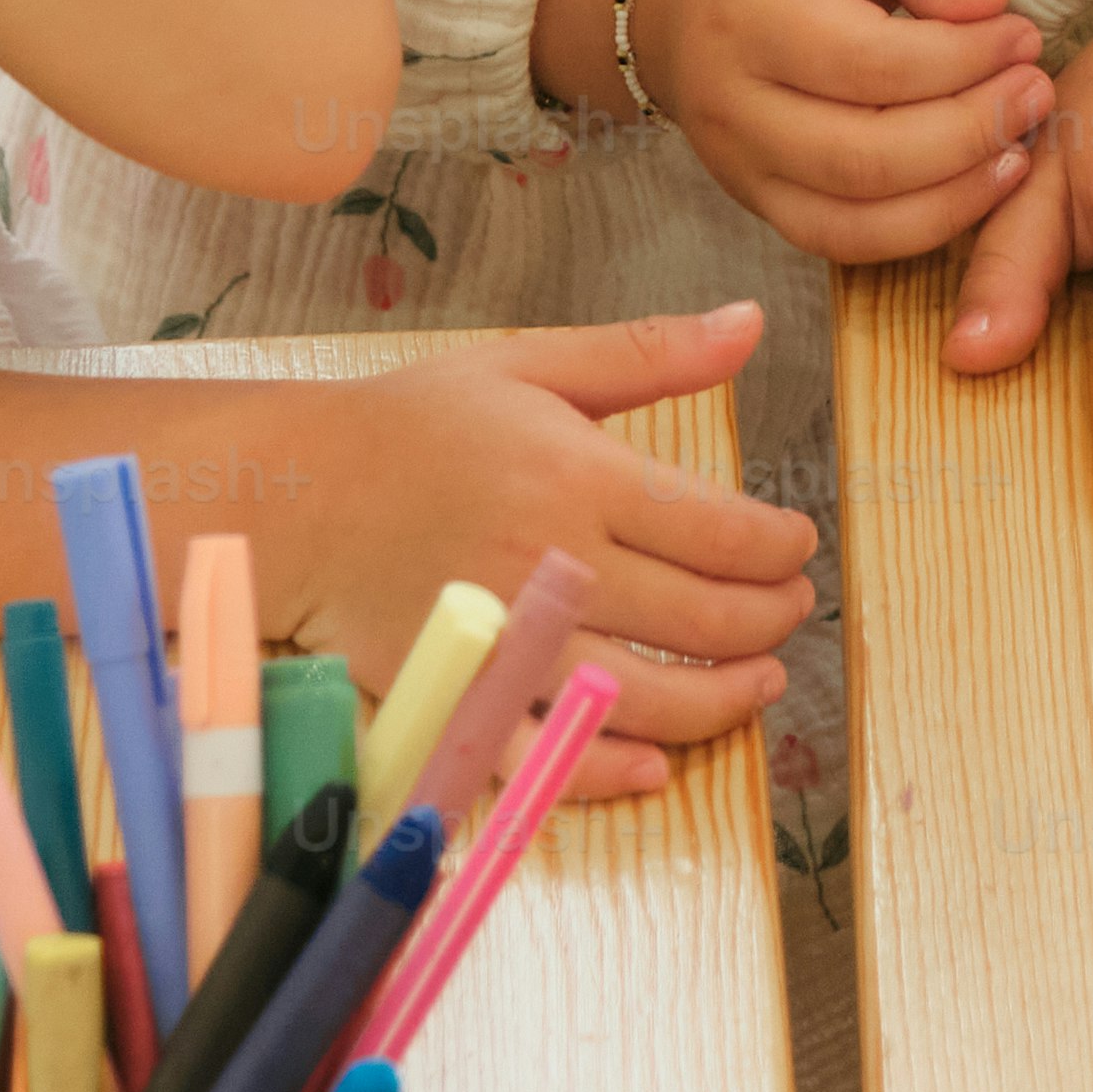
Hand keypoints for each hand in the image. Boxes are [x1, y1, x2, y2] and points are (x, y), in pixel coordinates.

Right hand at [244, 304, 822, 806]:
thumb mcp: (529, 364)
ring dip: (722, 701)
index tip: (797, 547)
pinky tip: (656, 763)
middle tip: (791, 612)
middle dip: (769, 621)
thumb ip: (646, 353)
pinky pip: (549, 757)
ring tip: (757, 684)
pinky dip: (609, 769)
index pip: (721, 530)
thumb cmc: (412, 425)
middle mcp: (552, 563)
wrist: (295, 494)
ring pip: (647, 696)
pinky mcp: (464, 696)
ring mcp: (510, 642)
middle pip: (700, 619)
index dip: (780, 547)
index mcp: (577, 477)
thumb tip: (751, 322)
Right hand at [551, 0, 1052, 257]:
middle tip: (1034, 89)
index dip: (961, 57)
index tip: (1019, 33)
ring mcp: (739, 168)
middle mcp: (730, 103)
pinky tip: (983, 183)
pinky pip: (846, 244)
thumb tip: (984, 0)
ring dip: (961, 188)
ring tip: (1021, 139)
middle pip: (865, 153)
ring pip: (858, 216)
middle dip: (972, 128)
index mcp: (744, 11)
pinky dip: (926, 227)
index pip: (867, 60)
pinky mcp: (760, 207)